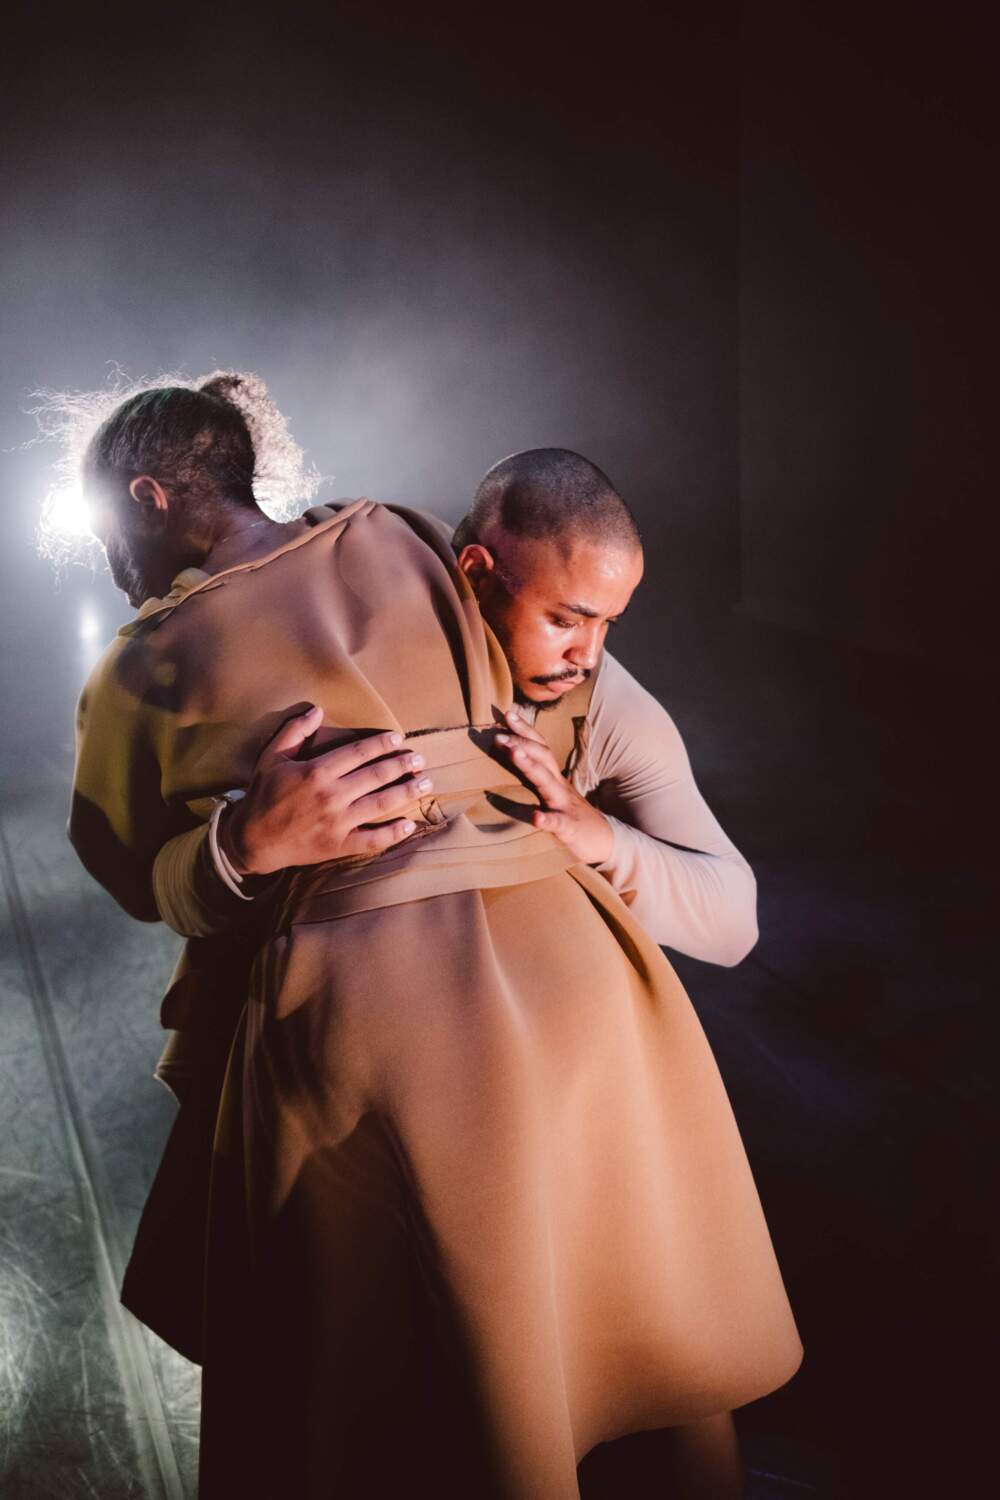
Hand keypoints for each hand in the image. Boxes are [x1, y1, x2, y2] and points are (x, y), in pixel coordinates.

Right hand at [221, 706, 432, 874]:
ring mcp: (338, 822)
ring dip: (407, 792)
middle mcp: (332, 795)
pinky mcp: (339, 845)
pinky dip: (393, 833)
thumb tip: (317, 710)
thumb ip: (294, 732)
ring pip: (381, 804)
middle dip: (402, 765)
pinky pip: (372, 840)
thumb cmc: (263, 795)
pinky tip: (410, 825)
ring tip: (426, 784)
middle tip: (420, 759)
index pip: (359, 752)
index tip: (399, 738)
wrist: (252, 839)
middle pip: (376, 775)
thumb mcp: (271, 758)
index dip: (382, 743)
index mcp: (317, 772)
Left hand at [493, 706, 613, 865]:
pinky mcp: (569, 829)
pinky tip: (536, 817)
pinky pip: (558, 823)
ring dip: (530, 767)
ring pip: (547, 783)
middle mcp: (559, 786)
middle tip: (498, 734)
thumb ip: (536, 776)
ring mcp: (564, 806)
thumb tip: (511, 759)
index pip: (539, 747)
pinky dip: (547, 819)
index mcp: (553, 777)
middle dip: (521, 743)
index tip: (506, 713)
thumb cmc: (570, 814)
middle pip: (542, 757)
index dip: (525, 730)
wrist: (604, 841)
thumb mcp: (552, 792)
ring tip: (514, 754)